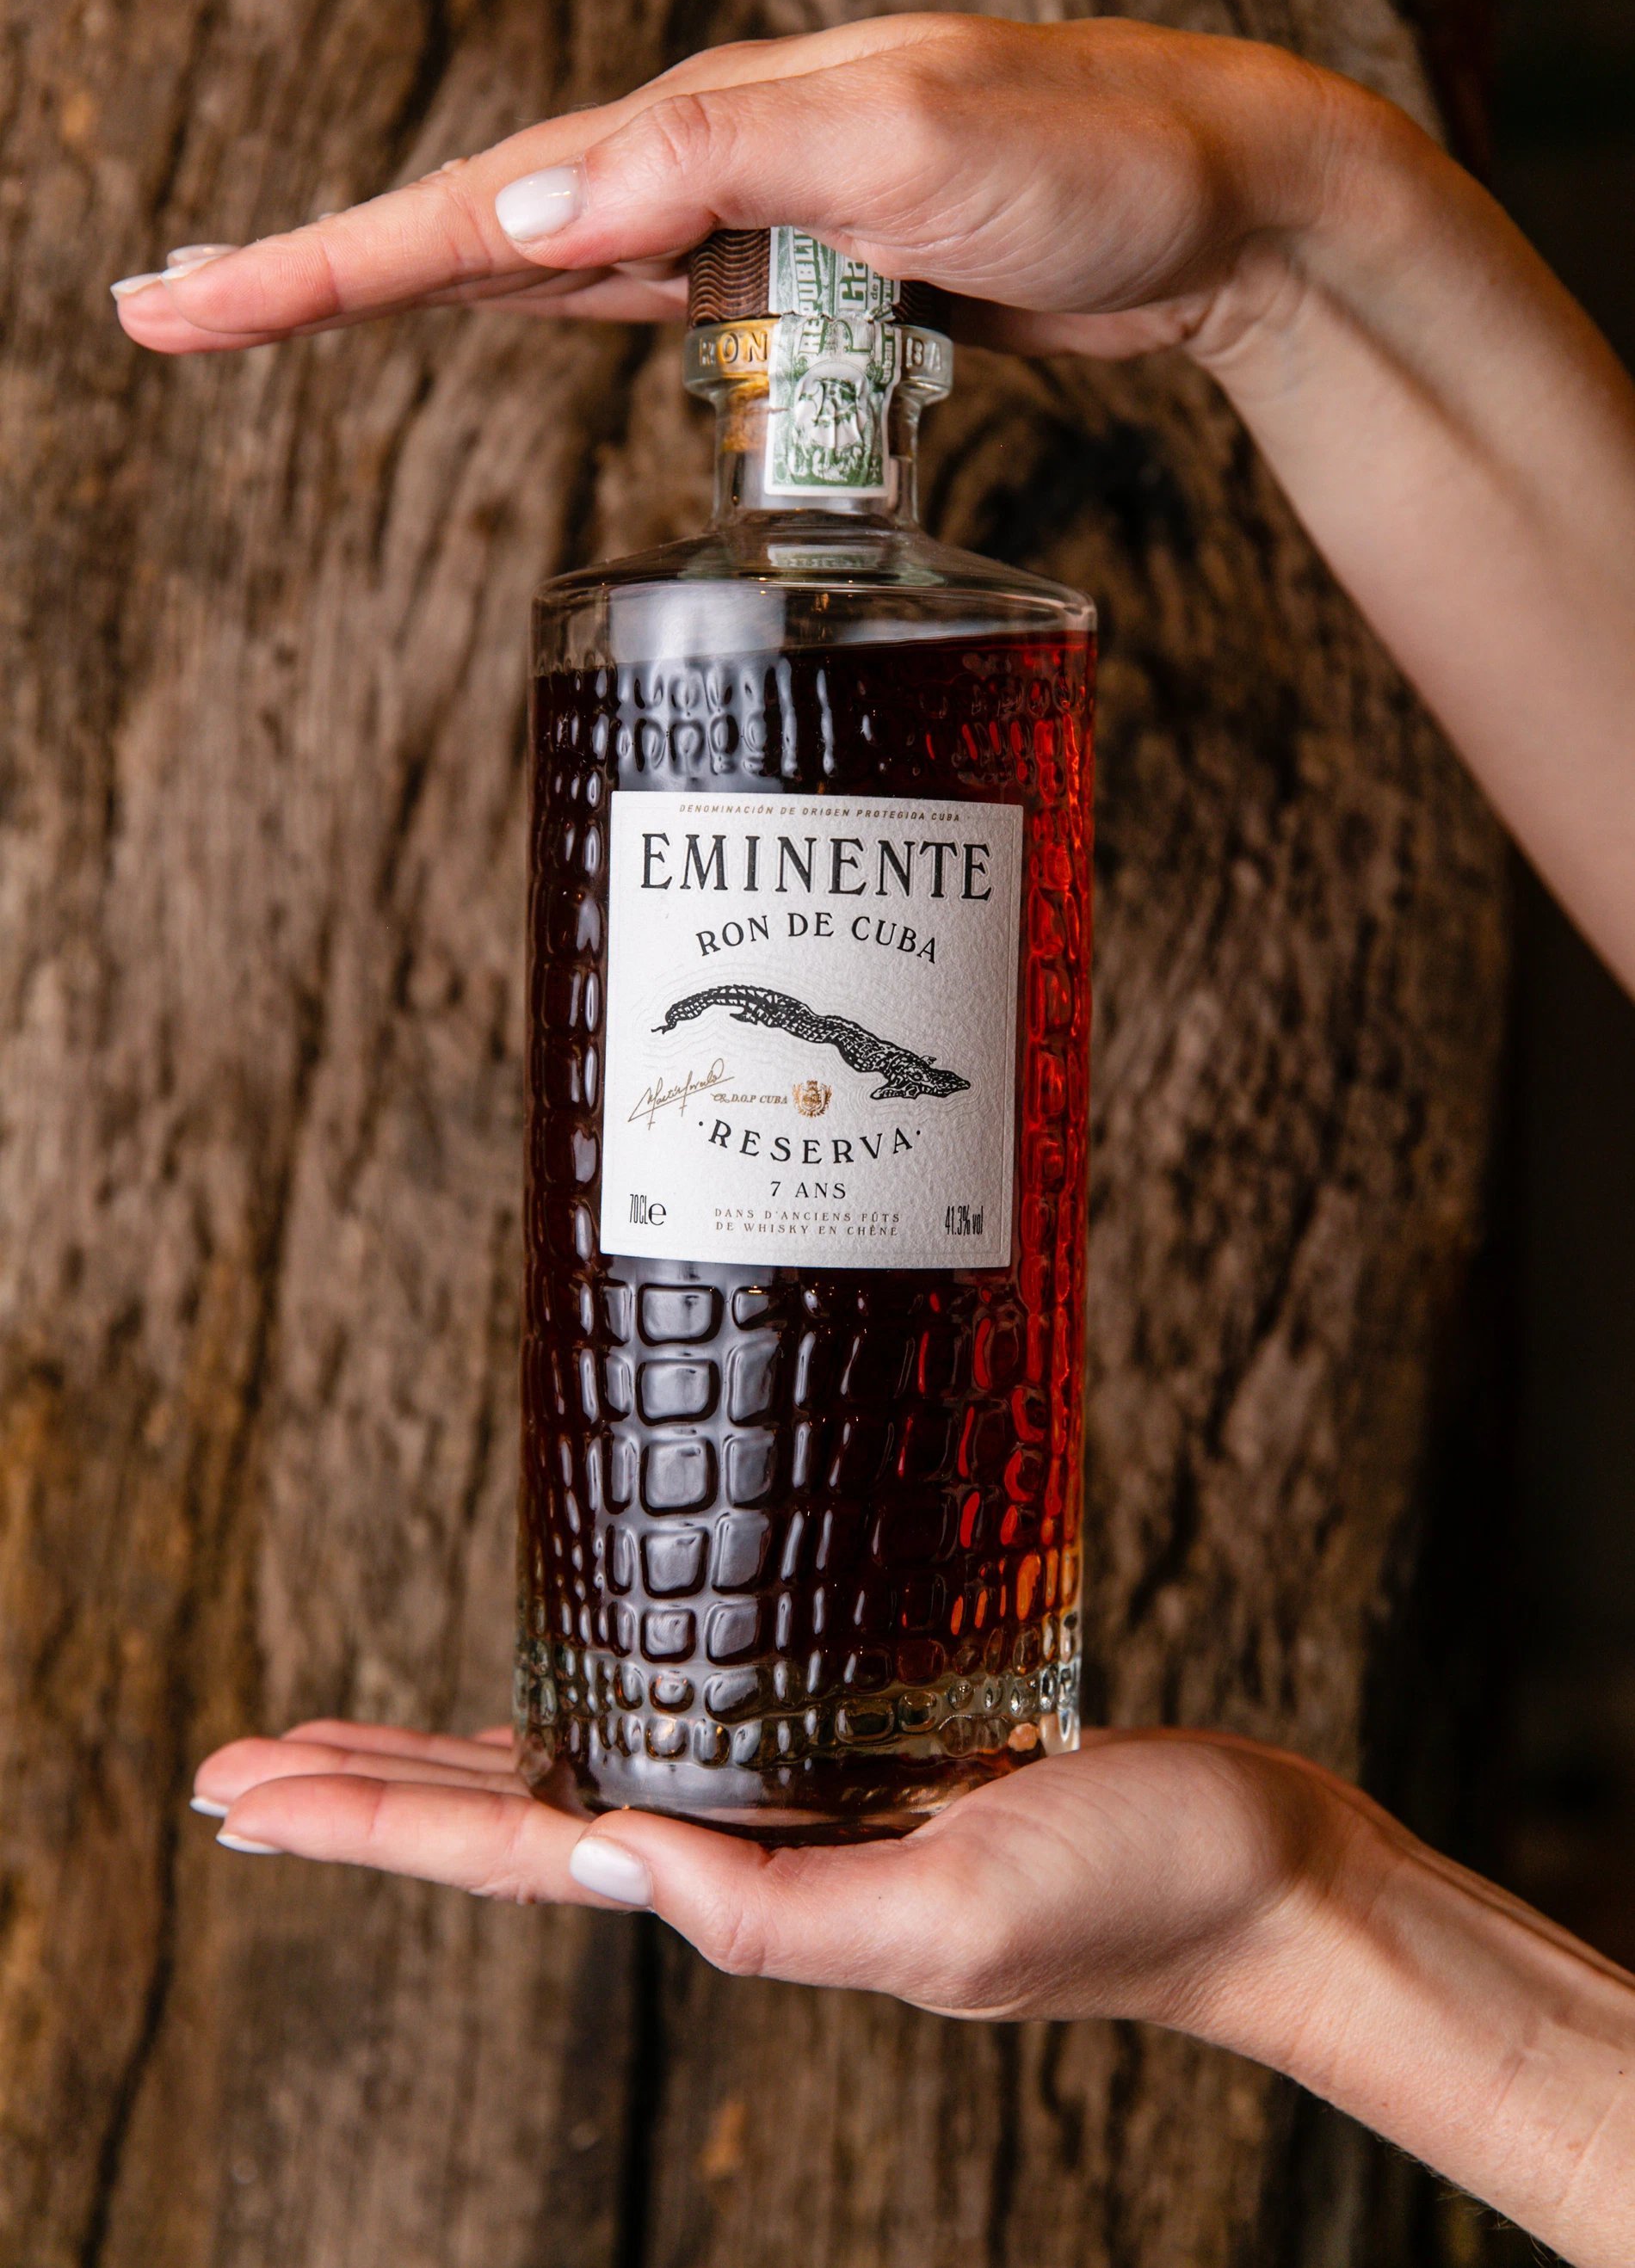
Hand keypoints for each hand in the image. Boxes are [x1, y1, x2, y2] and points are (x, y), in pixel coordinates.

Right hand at [110, 11, 1376, 367]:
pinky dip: (553, 305)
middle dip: (319, 271)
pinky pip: (642, 297)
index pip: (469, 204)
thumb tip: (524, 209)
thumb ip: (714, 164)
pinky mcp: (798, 282)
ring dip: (410, 286)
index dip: (317, 263)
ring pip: (542, 262)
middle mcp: (700, 169)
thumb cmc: (1085, 156)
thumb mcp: (900, 143)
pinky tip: (509, 306)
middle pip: (469, 226)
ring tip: (281, 310)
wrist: (1219, 202)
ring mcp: (744, 225)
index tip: (181, 306)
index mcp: (694, 127)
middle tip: (173, 312)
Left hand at [192, 1720, 1339, 2027]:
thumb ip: (780, 1915)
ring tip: (346, 1738)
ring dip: (456, 1759)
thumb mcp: (956, 1919)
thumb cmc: (1138, 1895)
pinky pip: (692, 1723)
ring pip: (584, 1772)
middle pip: (516, 1820)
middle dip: (369, 1793)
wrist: (1265, 1872)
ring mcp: (804, 1803)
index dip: (370, 1822)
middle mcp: (756, 1852)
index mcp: (755, 1896)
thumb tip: (607, 1861)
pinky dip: (602, 1707)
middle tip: (235, 1764)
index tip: (243, 1795)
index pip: (518, 1858)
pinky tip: (577, 1690)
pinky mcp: (869, 1746)